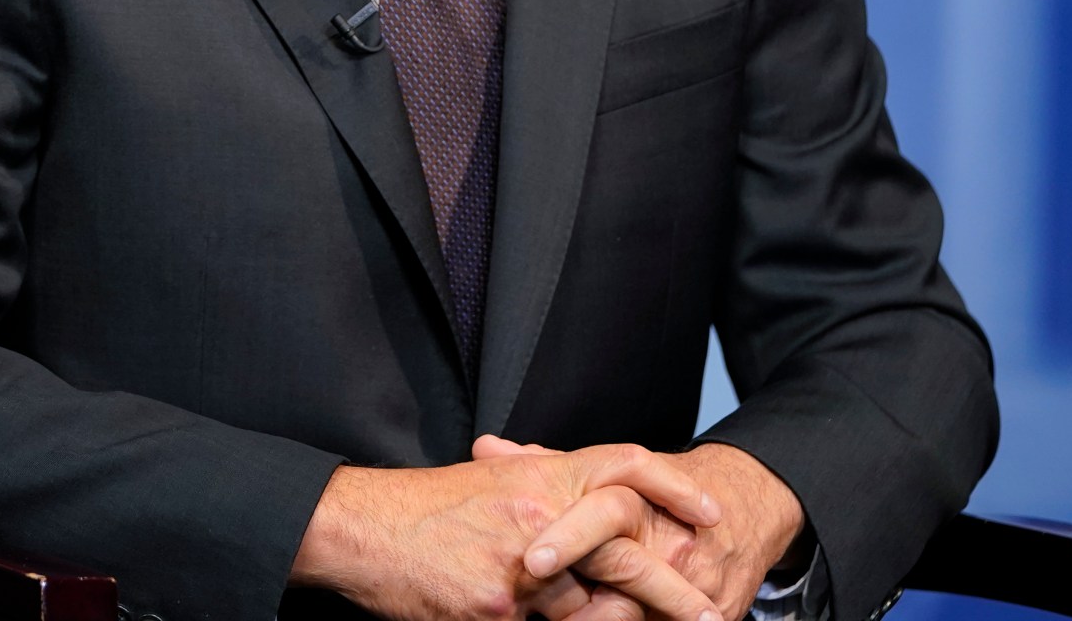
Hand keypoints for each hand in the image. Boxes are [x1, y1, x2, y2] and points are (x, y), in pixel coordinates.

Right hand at [292, 444, 725, 620]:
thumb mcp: (490, 483)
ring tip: (583, 609)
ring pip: (584, 610)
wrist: (360, 528)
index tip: (711, 517)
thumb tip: (589, 513)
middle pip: (627, 555)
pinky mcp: (496, 611)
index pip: (627, 467)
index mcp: (541, 477)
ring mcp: (520, 569)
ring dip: (588, 619)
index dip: (674, 489)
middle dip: (674, 592)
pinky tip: (516, 614)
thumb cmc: (420, 510)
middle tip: (711, 614)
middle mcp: (540, 517)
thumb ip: (542, 492)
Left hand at [475, 438, 805, 620]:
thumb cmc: (659, 494)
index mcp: (634, 500)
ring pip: (641, 613)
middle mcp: (667, 542)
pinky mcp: (718, 610)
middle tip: (543, 610)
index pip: (603, 512)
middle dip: (583, 603)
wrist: (744, 509)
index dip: (567, 535)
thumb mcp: (607, 473)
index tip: (532, 560)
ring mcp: (693, 581)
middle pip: (626, 571)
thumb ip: (546, 467)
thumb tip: (486, 448)